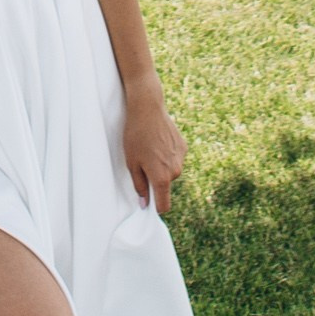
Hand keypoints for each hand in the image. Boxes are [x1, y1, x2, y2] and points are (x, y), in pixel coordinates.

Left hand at [122, 76, 184, 215]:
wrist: (147, 109)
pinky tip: (158, 140)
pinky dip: (167, 154)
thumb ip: (139, 186)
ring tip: (149, 148)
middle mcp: (175, 171)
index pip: (164, 205)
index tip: (149, 203)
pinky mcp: (183, 147)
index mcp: (162, 178)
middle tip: (142, 162)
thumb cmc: (135, 136)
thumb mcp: (131, 163)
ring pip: (170, 171)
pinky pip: (174, 158)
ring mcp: (181, 158)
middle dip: (156, 179)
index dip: (156, 207)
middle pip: (165, 185)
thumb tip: (144, 203)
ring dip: (162, 166)